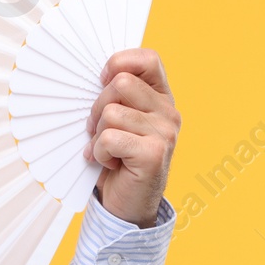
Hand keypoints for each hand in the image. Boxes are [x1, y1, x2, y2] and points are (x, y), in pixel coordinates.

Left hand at [81, 48, 179, 227]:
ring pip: (111, 113)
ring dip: (97, 135)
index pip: (147, 59)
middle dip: (97, 108)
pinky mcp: (154, 153)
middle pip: (120, 84)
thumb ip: (116, 97)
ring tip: (106, 150)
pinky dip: (99, 152)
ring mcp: (165, 133)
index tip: (103, 82)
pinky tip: (110, 163)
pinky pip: (109, 138)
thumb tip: (95, 76)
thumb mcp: (118, 122)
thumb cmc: (118, 159)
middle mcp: (169, 112)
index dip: (119, 64)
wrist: (127, 204)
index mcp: (161, 98)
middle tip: (98, 131)